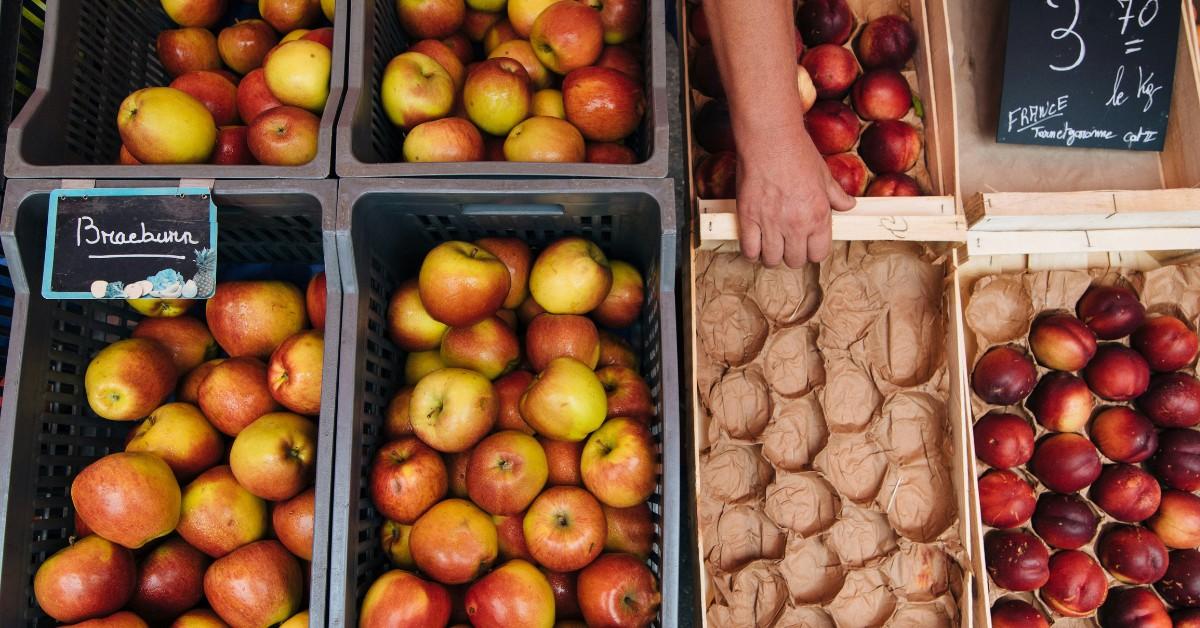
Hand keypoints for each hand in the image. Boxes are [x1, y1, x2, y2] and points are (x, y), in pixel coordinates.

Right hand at [735, 123, 855, 267]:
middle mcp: (796, 225)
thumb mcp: (824, 175)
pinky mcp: (748, 218)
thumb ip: (837, 196)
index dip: (812, 252)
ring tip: (769, 245)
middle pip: (795, 261)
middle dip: (791, 255)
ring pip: (771, 260)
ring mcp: (771, 223)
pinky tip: (754, 244)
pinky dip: (751, 252)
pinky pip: (749, 249)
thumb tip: (848, 205)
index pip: (819, 254)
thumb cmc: (798, 153)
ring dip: (771, 256)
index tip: (806, 245)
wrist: (771, 139)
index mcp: (818, 216)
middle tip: (786, 244)